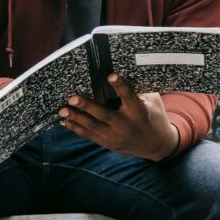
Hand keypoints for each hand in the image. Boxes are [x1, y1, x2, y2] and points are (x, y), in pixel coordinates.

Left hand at [58, 74, 179, 160]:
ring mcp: (116, 136)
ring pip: (94, 126)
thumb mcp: (154, 103)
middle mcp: (127, 125)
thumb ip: (141, 91)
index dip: (120, 86)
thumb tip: (126, 74)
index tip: (110, 75)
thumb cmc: (155, 117)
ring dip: (77, 118)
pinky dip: (77, 129)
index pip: (129, 97)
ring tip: (62, 110)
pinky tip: (66, 121)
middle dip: (87, 106)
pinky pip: (90, 136)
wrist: (157, 145)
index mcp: (139, 112)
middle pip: (104, 115)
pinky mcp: (109, 143)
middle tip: (72, 98)